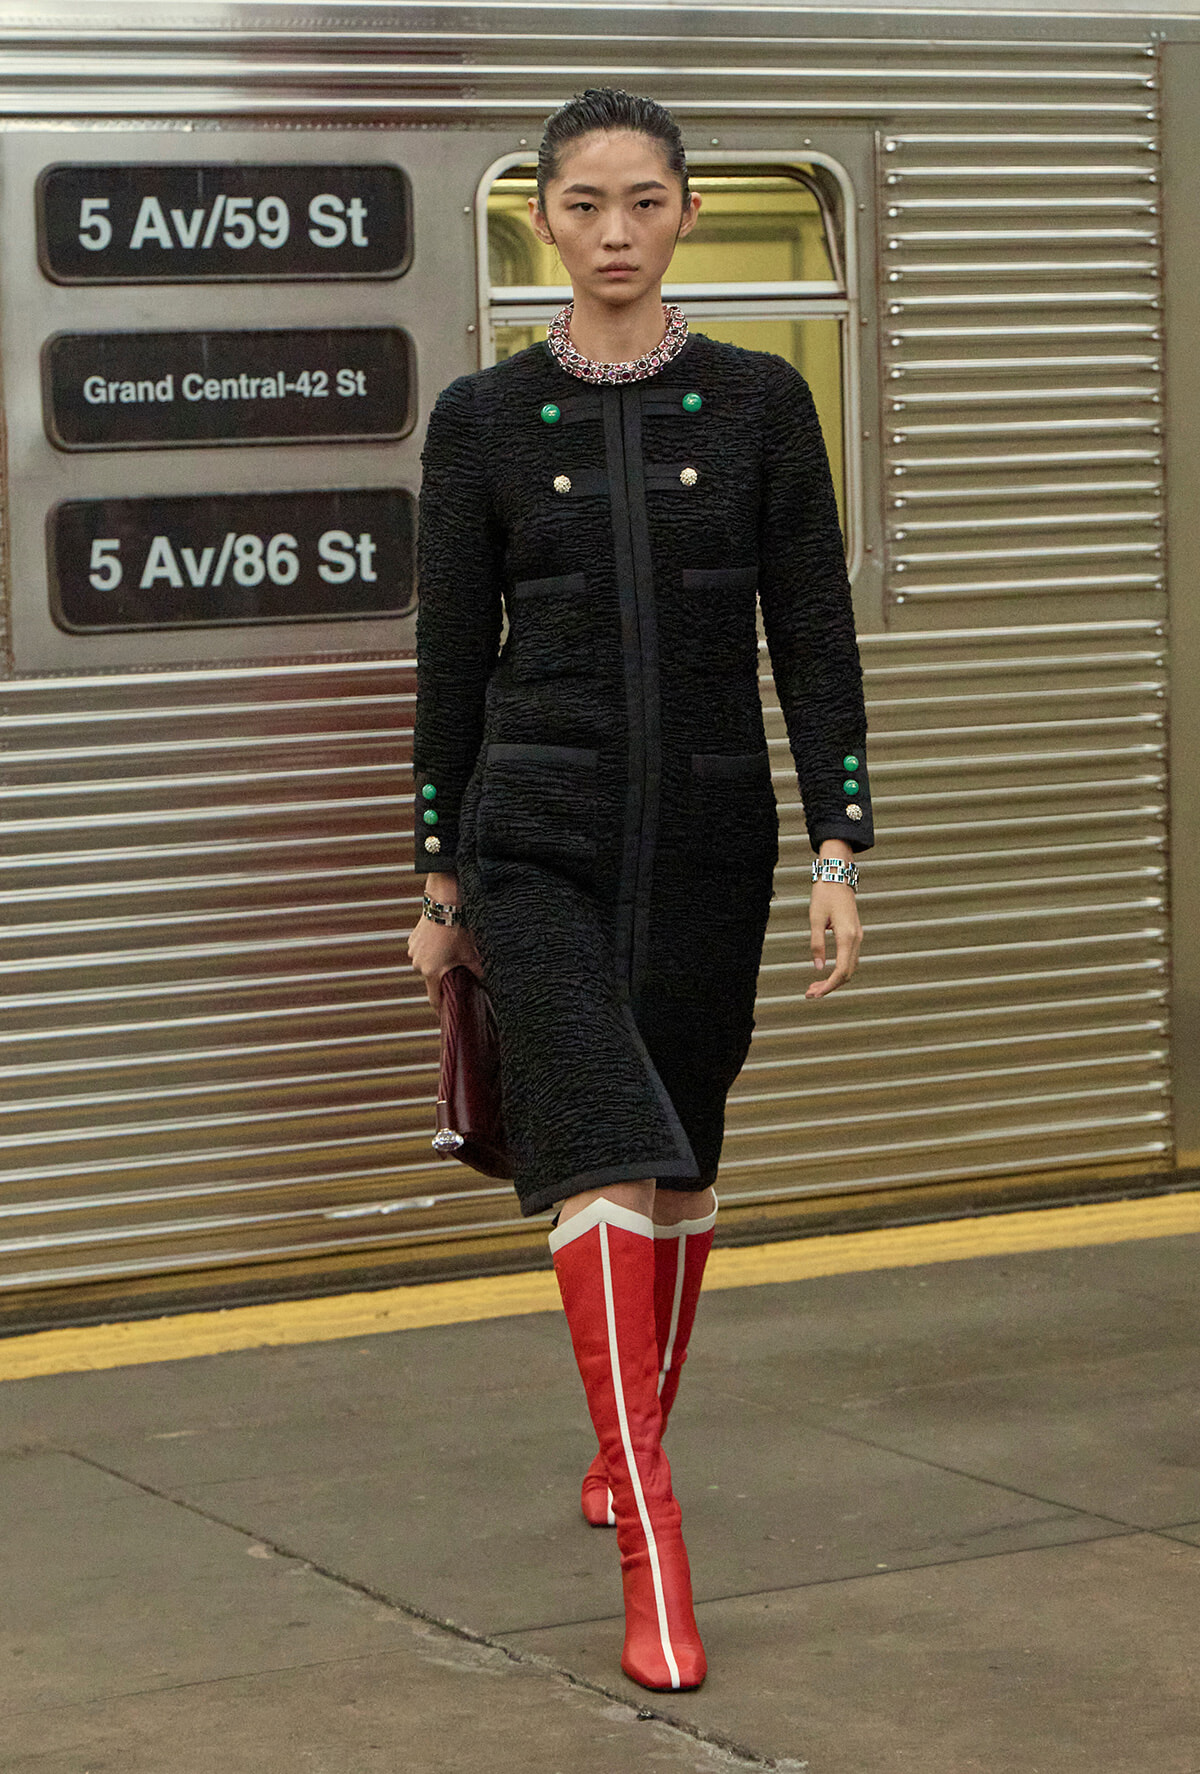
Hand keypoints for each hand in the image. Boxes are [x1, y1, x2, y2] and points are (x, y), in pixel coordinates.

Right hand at [407, 912, 483, 1008]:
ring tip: (447, 949)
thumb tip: (483, 979)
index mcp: (433, 973)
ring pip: (426, 963)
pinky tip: (439, 941)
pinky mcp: (412, 941)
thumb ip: (476, 970)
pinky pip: (421, 951)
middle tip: (454, 967)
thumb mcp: (469, 954)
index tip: (442, 1015)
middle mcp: (419, 965)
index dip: (439, 1008)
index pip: (434, 999)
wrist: (443, 909)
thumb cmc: (457, 933)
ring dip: (435, 961)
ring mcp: (414, 953)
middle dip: (442, 976)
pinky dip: (429, 950)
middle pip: (431, 978)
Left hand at [806, 881, 861, 1000]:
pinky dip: (839, 970)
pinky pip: (850, 959)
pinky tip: (825, 973)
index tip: (814, 994)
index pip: (841, 971)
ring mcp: (858, 937)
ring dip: (834, 980)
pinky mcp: (855, 934)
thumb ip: (817, 944)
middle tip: (809, 993)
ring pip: (850, 967)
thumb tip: (818, 968)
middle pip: (847, 973)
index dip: (828, 986)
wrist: (837, 876)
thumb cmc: (824, 895)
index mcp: (847, 937)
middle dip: (830, 986)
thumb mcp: (815, 919)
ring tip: (814, 986)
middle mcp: (856, 939)